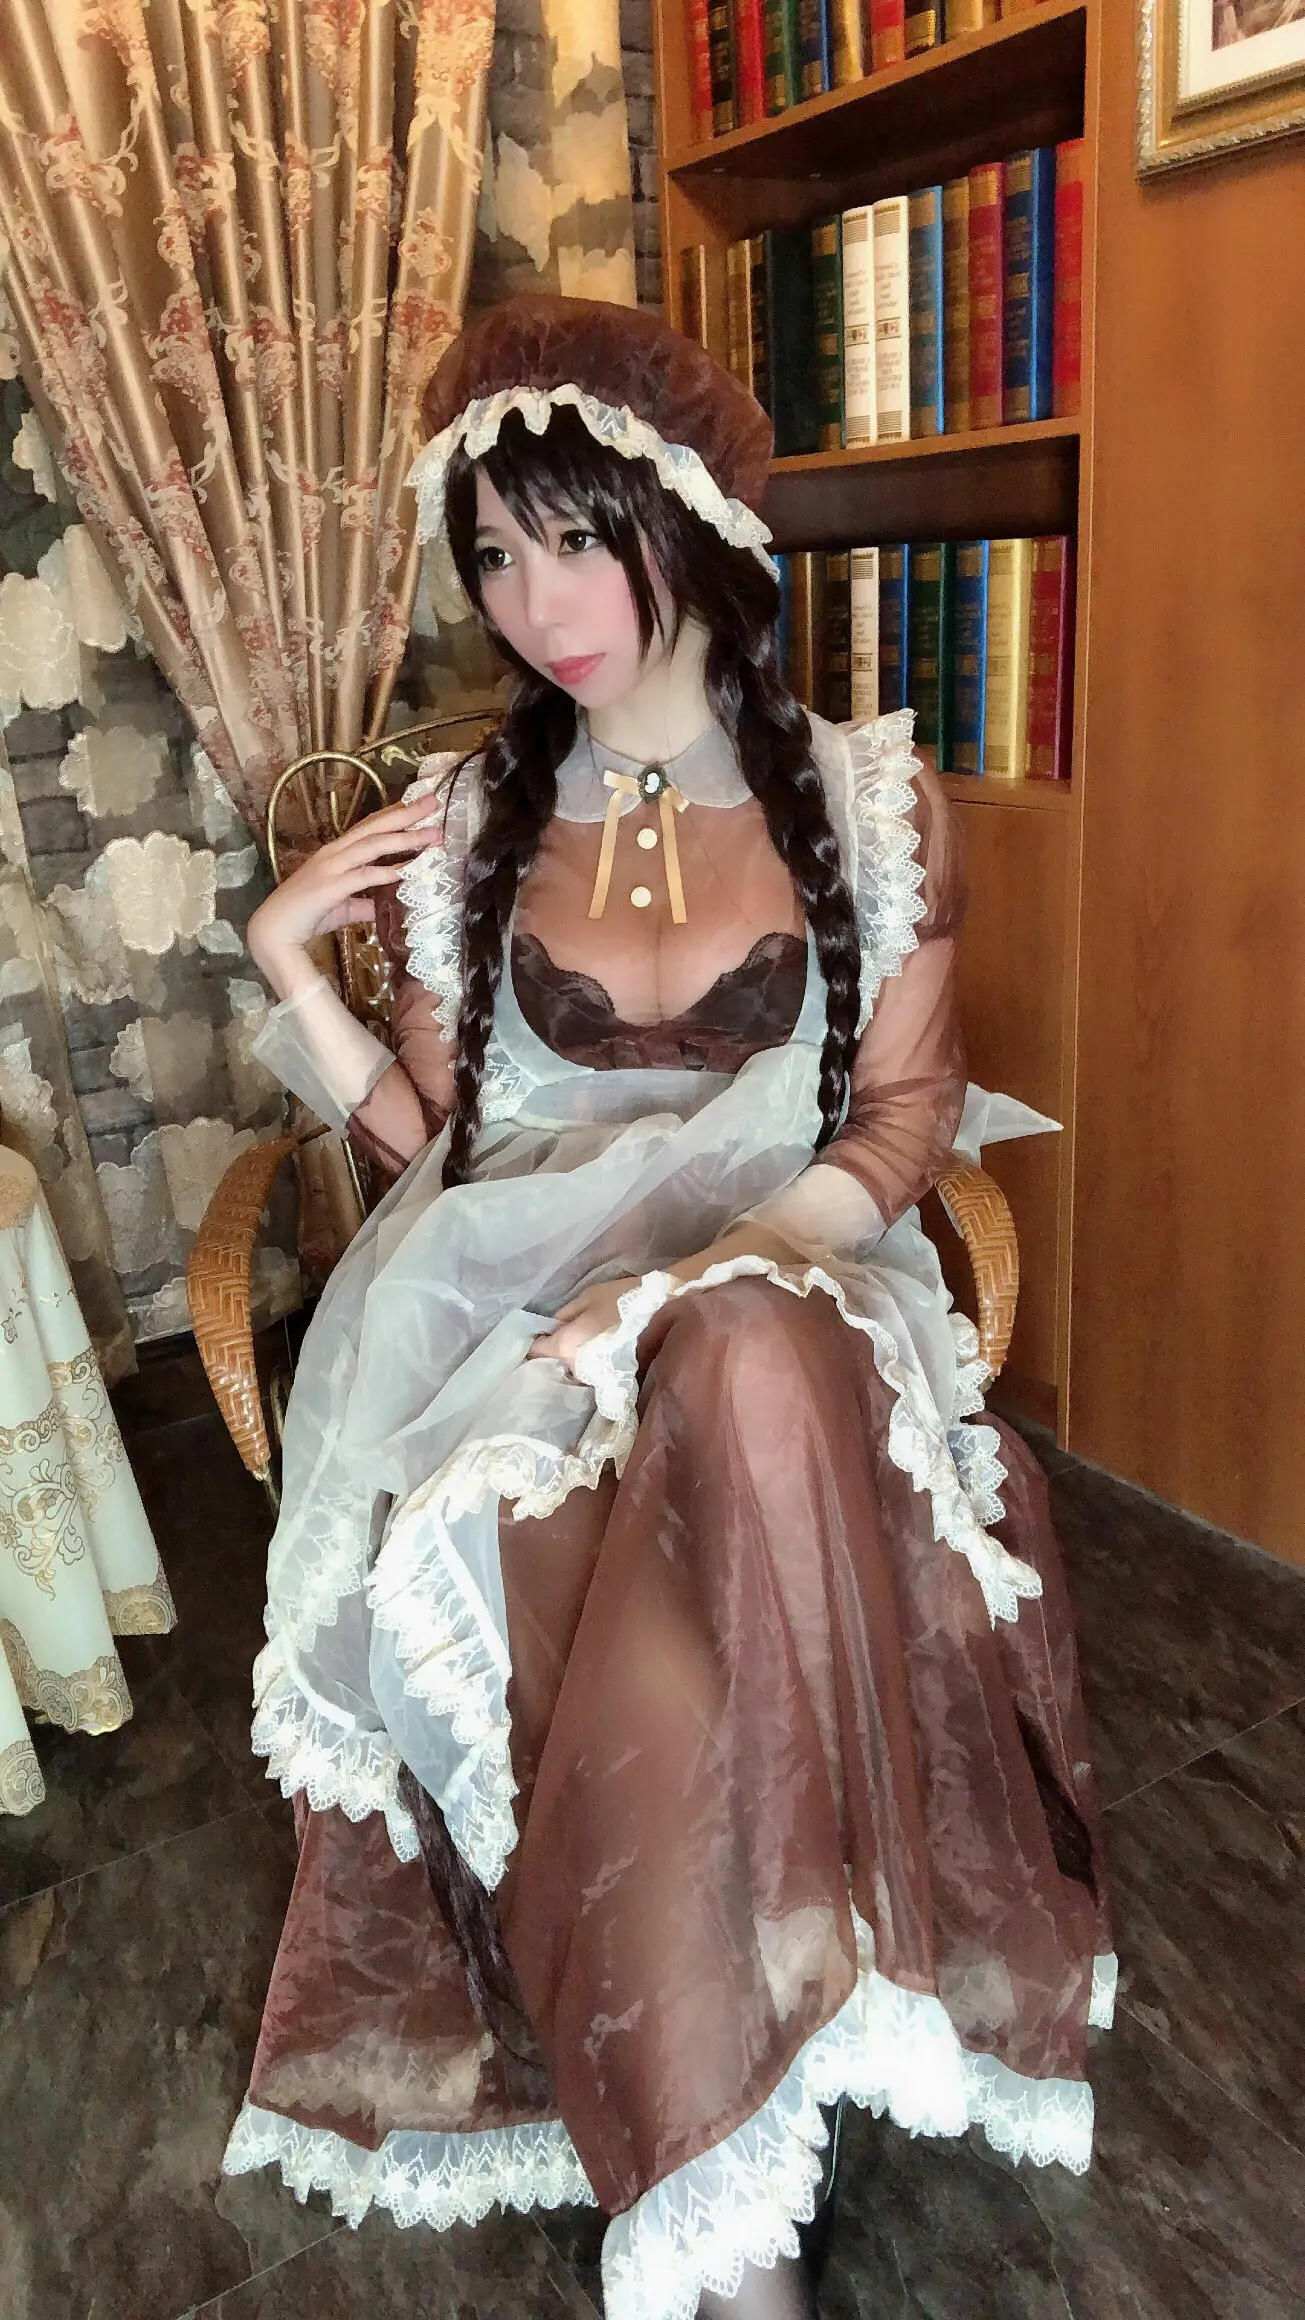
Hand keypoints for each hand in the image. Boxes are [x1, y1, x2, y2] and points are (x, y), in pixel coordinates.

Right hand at [247, 794, 441, 997]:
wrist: (273, 931)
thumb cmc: (306, 916)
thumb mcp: (343, 907)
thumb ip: (364, 903)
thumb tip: (383, 905)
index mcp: (336, 853)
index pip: (369, 827)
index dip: (395, 814)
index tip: (420, 805)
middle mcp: (334, 853)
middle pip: (375, 827)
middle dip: (406, 814)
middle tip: (433, 802)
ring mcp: (331, 867)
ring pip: (372, 845)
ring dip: (404, 838)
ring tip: (432, 834)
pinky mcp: (330, 886)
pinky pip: (364, 876)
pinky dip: (387, 871)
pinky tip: (408, 871)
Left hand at [528, 1277, 641, 1375]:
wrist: (664, 1315)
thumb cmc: (623, 1301)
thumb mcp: (589, 1297)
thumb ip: (565, 1314)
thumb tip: (551, 1327)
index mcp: (565, 1346)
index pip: (536, 1352)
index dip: (537, 1341)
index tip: (543, 1334)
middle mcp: (575, 1369)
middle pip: (554, 1363)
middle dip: (556, 1353)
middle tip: (567, 1337)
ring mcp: (594, 1379)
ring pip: (573, 1370)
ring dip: (574, 1360)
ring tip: (586, 1345)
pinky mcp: (610, 1383)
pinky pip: (591, 1375)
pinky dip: (590, 1367)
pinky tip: (599, 1354)